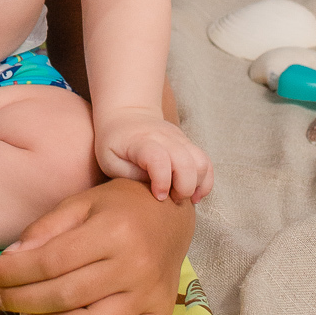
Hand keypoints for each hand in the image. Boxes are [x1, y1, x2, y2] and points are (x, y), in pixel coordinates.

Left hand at [0, 177, 194, 314]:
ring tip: (25, 312)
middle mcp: (134, 265)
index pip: (52, 260)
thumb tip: (9, 259)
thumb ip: (46, 229)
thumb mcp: (82, 202)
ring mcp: (149, 294)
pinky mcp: (160, 314)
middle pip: (67, 294)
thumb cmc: (120, 204)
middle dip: (22, 298)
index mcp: (113, 230)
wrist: (170, 213)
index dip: (14, 271)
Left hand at [96, 110, 212, 202]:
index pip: (158, 158)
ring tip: (182, 197)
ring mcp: (179, 138)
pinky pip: (205, 162)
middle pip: (186, 163)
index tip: (159, 196)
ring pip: (201, 161)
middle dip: (183, 189)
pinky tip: (194, 194)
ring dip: (197, 185)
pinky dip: (205, 181)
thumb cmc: (114, 142)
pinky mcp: (187, 143)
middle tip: (171, 200)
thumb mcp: (110, 161)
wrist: (126, 114)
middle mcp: (164, 137)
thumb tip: (154, 189)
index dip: (162, 181)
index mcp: (141, 141)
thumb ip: (129, 176)